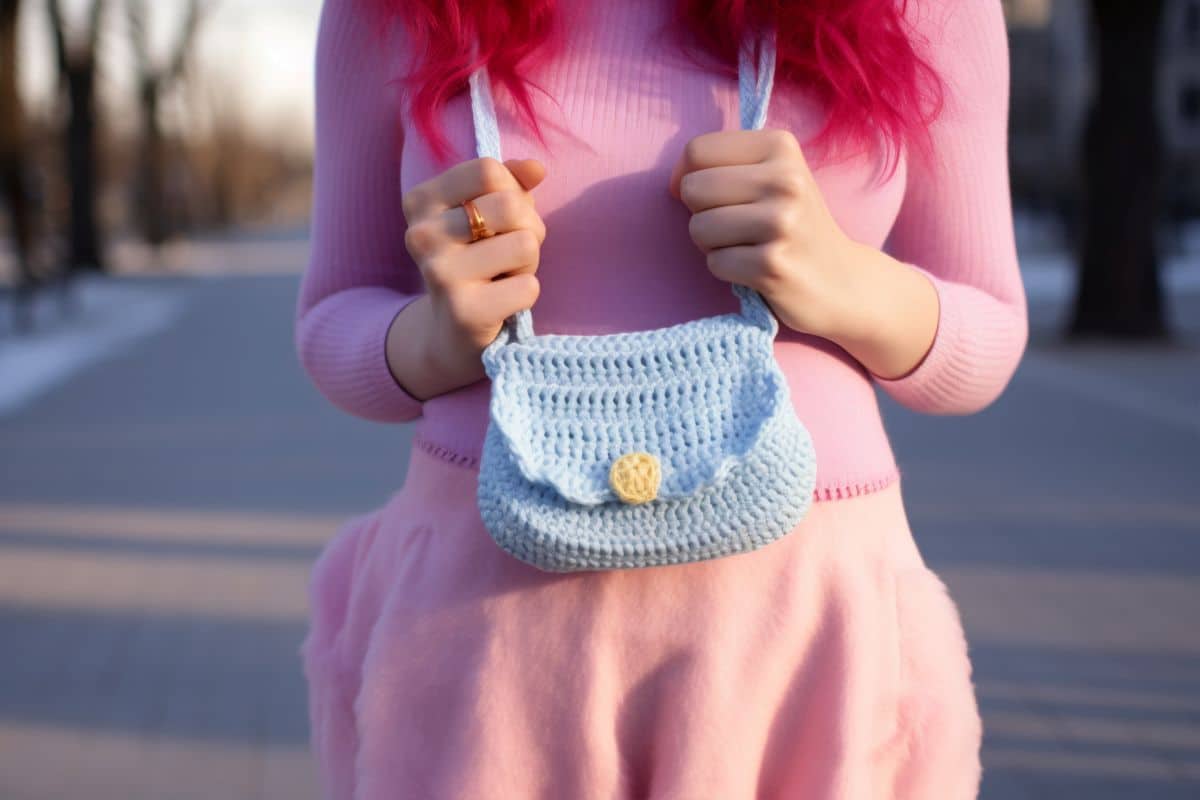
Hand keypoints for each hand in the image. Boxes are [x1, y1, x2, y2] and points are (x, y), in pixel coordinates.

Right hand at [391, 157, 546, 397]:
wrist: (450, 335)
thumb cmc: (476, 263)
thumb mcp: (486, 215)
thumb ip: (511, 184)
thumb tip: (537, 168)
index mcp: (421, 202)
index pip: (488, 170)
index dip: (512, 191)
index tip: (500, 218)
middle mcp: (422, 235)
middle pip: (510, 205)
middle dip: (527, 229)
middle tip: (509, 254)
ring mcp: (440, 274)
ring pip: (524, 244)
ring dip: (528, 263)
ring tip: (504, 276)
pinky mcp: (464, 311)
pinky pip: (529, 286)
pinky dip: (526, 294)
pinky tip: (502, 302)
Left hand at [668, 129, 861, 341]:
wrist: (842, 281)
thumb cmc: (793, 225)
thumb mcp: (773, 175)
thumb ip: (725, 164)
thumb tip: (676, 182)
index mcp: (781, 146)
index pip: (697, 150)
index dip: (688, 176)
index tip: (711, 195)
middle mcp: (785, 179)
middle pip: (693, 189)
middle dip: (702, 212)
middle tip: (737, 226)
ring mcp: (781, 223)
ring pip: (698, 227)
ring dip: (713, 244)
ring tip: (748, 246)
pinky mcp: (772, 264)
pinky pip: (715, 263)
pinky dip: (727, 270)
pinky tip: (756, 269)